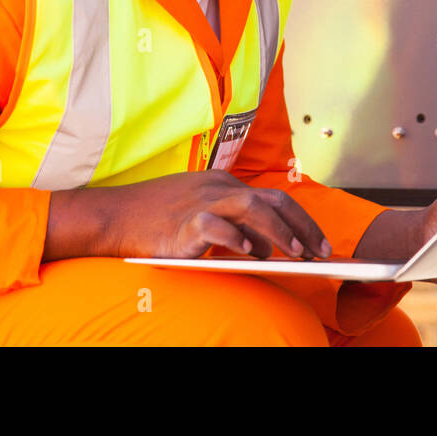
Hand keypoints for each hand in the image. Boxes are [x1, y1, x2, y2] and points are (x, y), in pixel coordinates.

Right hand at [44, 170, 331, 261]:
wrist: (115, 216)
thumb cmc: (156, 218)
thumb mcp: (199, 212)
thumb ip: (232, 223)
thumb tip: (266, 247)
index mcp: (223, 183)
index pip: (274, 197)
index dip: (301, 220)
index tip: (319, 242)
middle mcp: (217, 187)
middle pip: (272, 199)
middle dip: (302, 226)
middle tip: (321, 252)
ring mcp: (201, 201)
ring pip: (251, 207)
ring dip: (277, 231)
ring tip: (295, 253)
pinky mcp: (184, 222)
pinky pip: (216, 226)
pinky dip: (236, 238)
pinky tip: (250, 253)